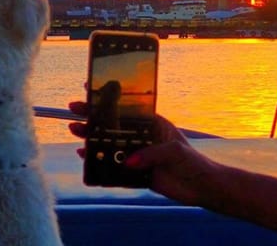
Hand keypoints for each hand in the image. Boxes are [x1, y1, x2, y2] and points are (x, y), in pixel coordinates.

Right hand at [67, 100, 216, 205]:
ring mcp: (135, 153)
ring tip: (74, 130)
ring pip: (107, 142)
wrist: (203, 188)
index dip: (107, 97)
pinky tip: (83, 155)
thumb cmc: (193, 162)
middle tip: (73, 109)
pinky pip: (111, 165)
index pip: (125, 106)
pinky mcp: (134, 172)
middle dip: (92, 115)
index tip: (89, 87)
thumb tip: (129, 160)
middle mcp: (139, 135)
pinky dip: (97, 160)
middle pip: (111, 122)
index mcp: (150, 123)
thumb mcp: (174, 151)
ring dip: (90, 136)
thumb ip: (151, 153)